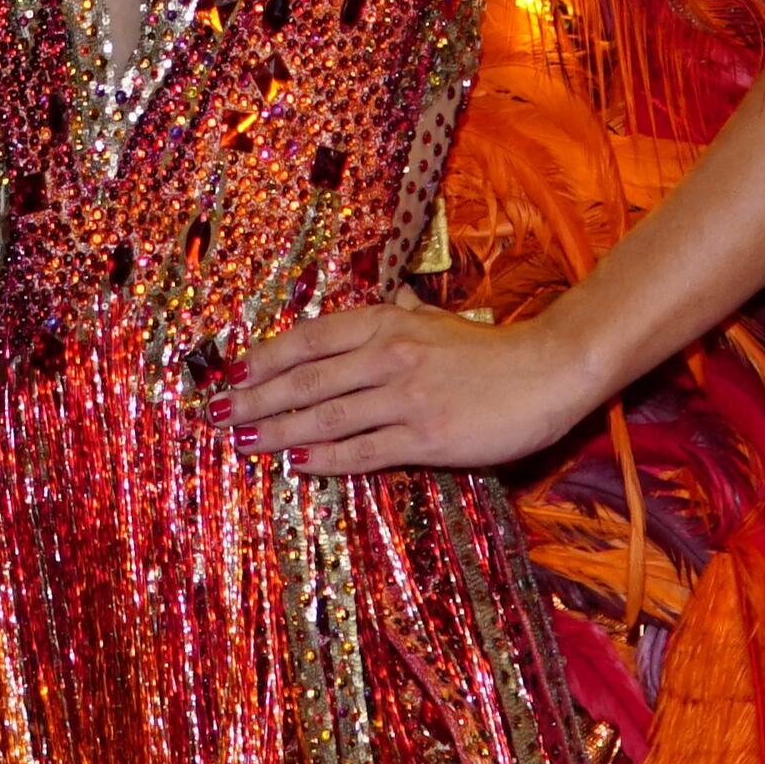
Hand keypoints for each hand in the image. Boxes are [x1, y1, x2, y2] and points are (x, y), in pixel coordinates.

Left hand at [225, 300, 606, 475]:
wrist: (549, 371)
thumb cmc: (491, 348)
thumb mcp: (438, 319)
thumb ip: (404, 313)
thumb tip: (387, 299)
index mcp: (387, 322)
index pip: (310, 338)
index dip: (266, 356)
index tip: (231, 371)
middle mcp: (388, 354)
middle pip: (306, 378)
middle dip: (255, 397)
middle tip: (215, 412)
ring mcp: (405, 396)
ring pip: (325, 415)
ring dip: (277, 430)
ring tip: (242, 440)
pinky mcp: (426, 437)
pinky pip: (364, 450)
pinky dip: (326, 458)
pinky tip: (296, 465)